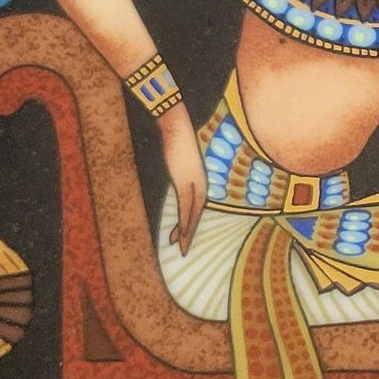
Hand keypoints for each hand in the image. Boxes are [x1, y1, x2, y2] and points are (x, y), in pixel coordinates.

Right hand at [159, 104, 206, 249]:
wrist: (178, 128)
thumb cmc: (181, 139)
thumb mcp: (183, 158)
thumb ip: (183, 169)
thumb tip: (179, 174)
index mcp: (200, 180)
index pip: (196, 207)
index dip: (191, 223)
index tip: (185, 235)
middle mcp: (199, 184)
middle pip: (196, 214)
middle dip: (188, 233)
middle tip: (183, 250)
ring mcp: (193, 184)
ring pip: (192, 214)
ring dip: (186, 233)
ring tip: (182, 249)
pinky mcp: (185, 183)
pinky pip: (185, 207)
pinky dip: (184, 222)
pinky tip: (181, 234)